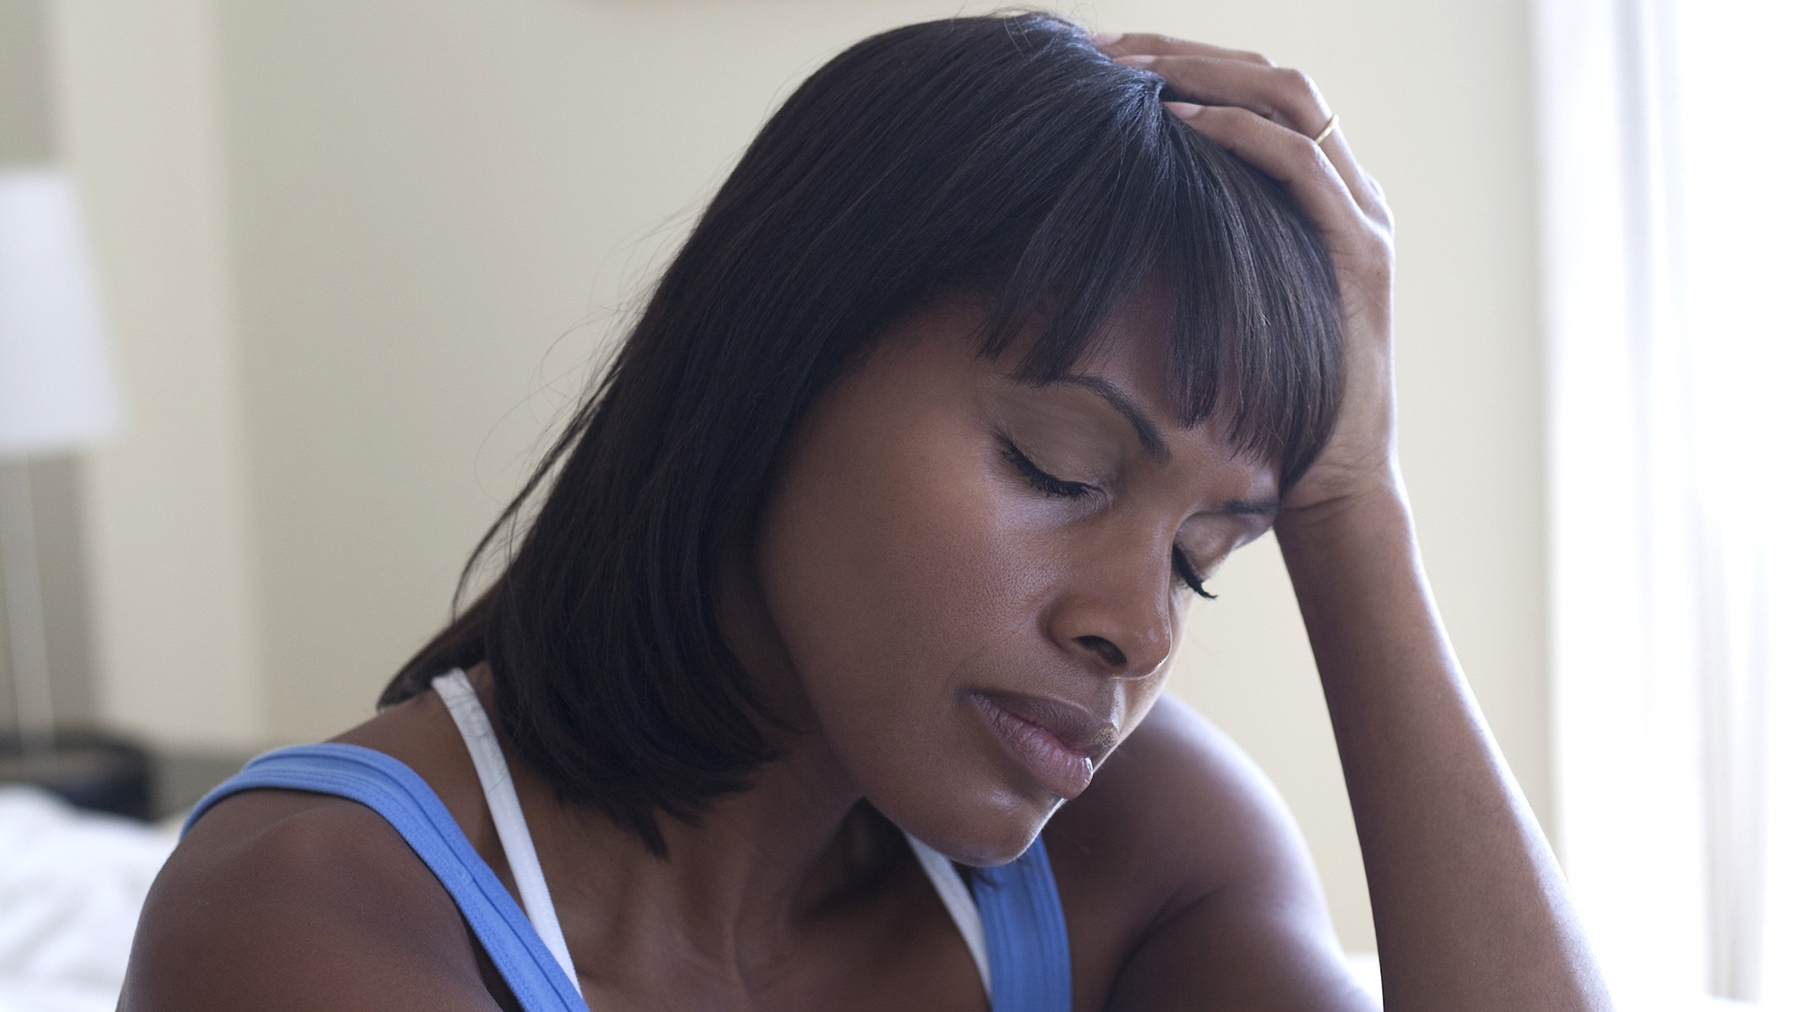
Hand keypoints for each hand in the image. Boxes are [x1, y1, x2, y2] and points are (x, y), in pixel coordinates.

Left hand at [1093, 34, 1399, 524]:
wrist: (1330, 488)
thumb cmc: (1259, 412)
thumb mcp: (1214, 314)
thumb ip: (1186, 260)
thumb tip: (1094, 230)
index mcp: (1317, 197)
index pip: (1254, 91)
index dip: (1180, 63)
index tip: (1101, 61)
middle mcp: (1348, 192)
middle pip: (1270, 77)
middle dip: (1181, 53)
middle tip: (1100, 50)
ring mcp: (1361, 218)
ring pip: (1290, 99)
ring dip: (1203, 73)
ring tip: (1127, 72)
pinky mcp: (1360, 255)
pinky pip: (1300, 165)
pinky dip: (1238, 132)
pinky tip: (1175, 124)